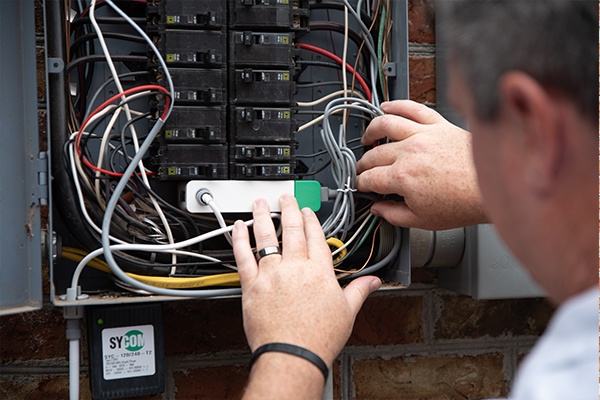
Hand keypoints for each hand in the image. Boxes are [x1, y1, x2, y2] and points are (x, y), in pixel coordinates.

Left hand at [232, 194, 380, 365]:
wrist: (292, 354)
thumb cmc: (318, 338)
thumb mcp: (347, 312)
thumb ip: (359, 290)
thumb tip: (374, 281)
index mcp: (319, 271)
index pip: (316, 235)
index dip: (311, 219)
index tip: (307, 211)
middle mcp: (295, 267)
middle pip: (292, 229)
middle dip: (289, 209)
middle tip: (286, 198)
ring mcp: (272, 274)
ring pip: (266, 236)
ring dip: (263, 216)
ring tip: (260, 203)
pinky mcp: (251, 285)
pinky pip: (243, 256)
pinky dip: (240, 239)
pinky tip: (239, 228)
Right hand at [356, 100, 487, 229]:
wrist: (493, 187)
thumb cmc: (464, 203)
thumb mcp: (423, 221)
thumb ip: (393, 215)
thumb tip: (378, 209)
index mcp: (403, 177)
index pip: (369, 178)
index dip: (361, 184)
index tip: (361, 186)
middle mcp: (410, 152)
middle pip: (374, 154)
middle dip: (362, 164)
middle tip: (362, 169)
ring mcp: (424, 134)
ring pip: (385, 124)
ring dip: (371, 131)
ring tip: (368, 138)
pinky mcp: (439, 124)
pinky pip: (412, 108)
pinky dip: (396, 105)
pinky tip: (386, 107)